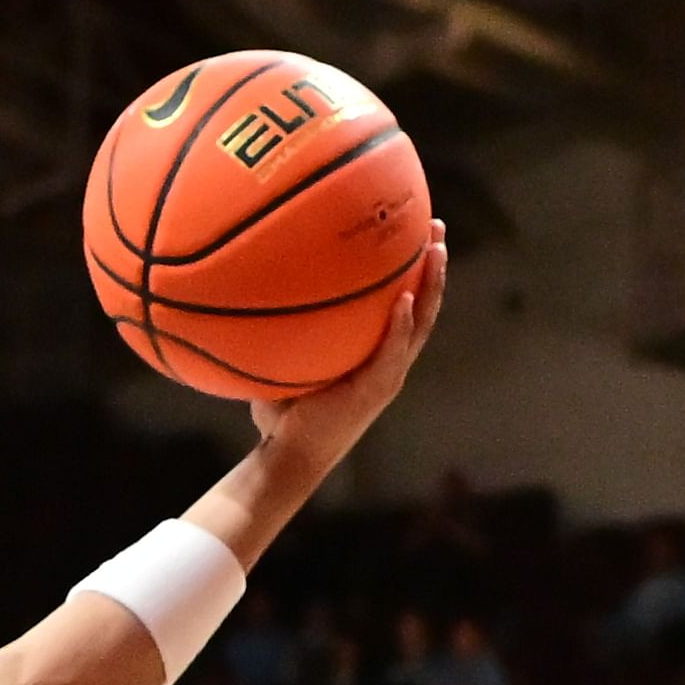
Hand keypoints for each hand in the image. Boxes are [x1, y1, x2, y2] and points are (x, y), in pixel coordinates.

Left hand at [250, 225, 447, 474]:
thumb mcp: (285, 365)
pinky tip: (404, 299)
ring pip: (420, 324)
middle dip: (433, 267)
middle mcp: (389, 362)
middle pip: (422, 306)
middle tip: (437, 228)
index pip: (404, 306)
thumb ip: (280, 333)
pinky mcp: (376, 389)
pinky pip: (393, 351)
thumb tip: (247, 288)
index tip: (417, 235)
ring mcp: (388, 375)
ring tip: (436, 251)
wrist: (289, 456)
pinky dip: (400, 326)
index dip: (414, 273)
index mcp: (375, 355)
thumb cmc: (282, 416)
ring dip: (431, 287)